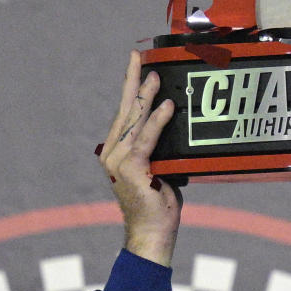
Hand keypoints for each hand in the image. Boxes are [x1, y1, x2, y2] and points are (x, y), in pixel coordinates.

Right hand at [100, 52, 182, 265]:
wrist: (151, 234)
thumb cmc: (158, 204)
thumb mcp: (160, 169)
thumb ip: (161, 149)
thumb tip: (177, 128)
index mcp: (117, 151)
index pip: (125, 114)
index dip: (131, 89)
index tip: (137, 65)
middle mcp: (113, 153)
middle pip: (124, 110)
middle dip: (131, 81)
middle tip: (137, 57)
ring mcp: (119, 161)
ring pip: (134, 121)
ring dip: (145, 96)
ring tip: (155, 76)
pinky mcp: (131, 169)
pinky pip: (147, 139)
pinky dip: (157, 122)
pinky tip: (166, 106)